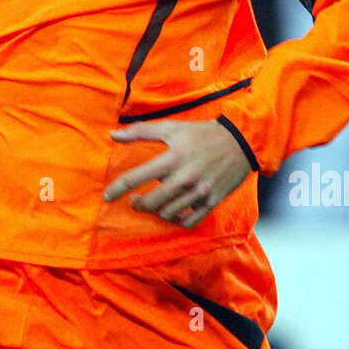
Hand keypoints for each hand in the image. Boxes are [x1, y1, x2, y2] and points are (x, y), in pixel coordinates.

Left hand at [103, 119, 253, 228]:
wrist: (241, 142)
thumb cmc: (202, 134)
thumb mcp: (172, 127)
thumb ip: (141, 131)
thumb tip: (113, 134)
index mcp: (172, 158)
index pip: (136, 177)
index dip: (117, 188)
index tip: (108, 196)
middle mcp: (184, 178)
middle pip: (151, 202)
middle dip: (138, 204)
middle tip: (135, 201)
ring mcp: (199, 192)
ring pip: (168, 214)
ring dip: (156, 212)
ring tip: (153, 205)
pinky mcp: (212, 202)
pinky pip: (190, 221)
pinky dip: (177, 221)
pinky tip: (172, 214)